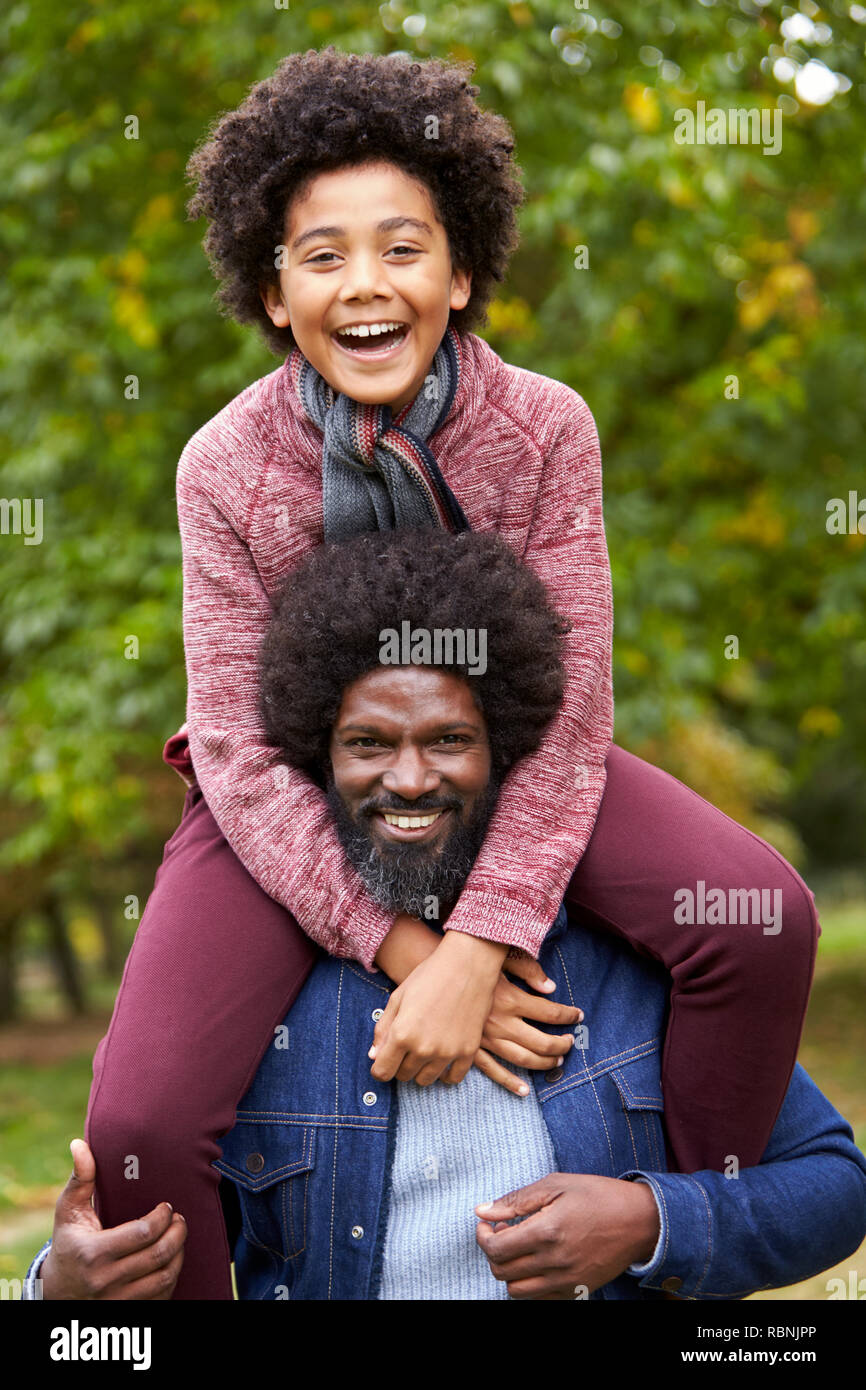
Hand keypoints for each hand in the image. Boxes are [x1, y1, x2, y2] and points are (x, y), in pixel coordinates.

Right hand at [40, 1139, 186, 1299]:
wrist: (57, 1292)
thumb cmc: (68, 1243)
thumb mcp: (68, 1212)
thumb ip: (80, 1178)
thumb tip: (79, 1143)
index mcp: (93, 1253)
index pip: (141, 1234)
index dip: (162, 1217)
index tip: (167, 1206)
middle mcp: (105, 1281)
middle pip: (158, 1256)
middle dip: (177, 1233)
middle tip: (180, 1219)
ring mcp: (118, 1301)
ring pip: (164, 1278)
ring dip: (178, 1254)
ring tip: (178, 1236)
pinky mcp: (128, 1312)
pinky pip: (162, 1296)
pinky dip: (172, 1276)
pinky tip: (171, 1259)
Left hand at [369, 930, 506, 1085]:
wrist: (467, 965)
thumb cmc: (429, 976)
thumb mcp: (398, 998)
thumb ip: (383, 1029)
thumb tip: (374, 1056)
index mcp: (402, 1034)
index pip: (382, 1072)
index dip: (380, 1068)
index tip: (384, 1060)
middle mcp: (423, 1048)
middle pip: (403, 1076)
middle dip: (400, 1065)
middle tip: (407, 1047)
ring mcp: (447, 1052)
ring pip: (426, 1080)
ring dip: (421, 1069)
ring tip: (424, 1050)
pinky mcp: (468, 1052)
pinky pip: (452, 1078)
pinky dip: (445, 1073)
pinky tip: (443, 1058)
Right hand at [467, 952, 582, 1095]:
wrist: (430, 968)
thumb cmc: (469, 960)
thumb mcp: (502, 957)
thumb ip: (528, 969)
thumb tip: (550, 987)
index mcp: (512, 998)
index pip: (551, 1012)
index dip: (568, 1015)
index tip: (578, 1015)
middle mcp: (502, 1022)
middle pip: (542, 1042)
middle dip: (561, 1045)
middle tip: (570, 1043)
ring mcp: (485, 1038)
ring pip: (523, 1059)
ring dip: (544, 1064)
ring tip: (557, 1062)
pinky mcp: (469, 1048)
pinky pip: (492, 1070)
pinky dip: (510, 1082)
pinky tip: (524, 1089)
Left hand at [474, 1172, 659, 1298]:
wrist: (639, 1221)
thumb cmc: (598, 1196)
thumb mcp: (556, 1184)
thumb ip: (516, 1200)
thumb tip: (482, 1211)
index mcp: (546, 1231)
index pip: (495, 1248)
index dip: (482, 1236)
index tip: (486, 1223)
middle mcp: (554, 1262)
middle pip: (501, 1272)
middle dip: (492, 1251)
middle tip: (502, 1232)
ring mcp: (566, 1281)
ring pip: (516, 1291)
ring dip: (509, 1270)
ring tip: (519, 1248)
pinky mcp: (576, 1291)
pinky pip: (539, 1299)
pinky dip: (529, 1284)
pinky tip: (536, 1261)